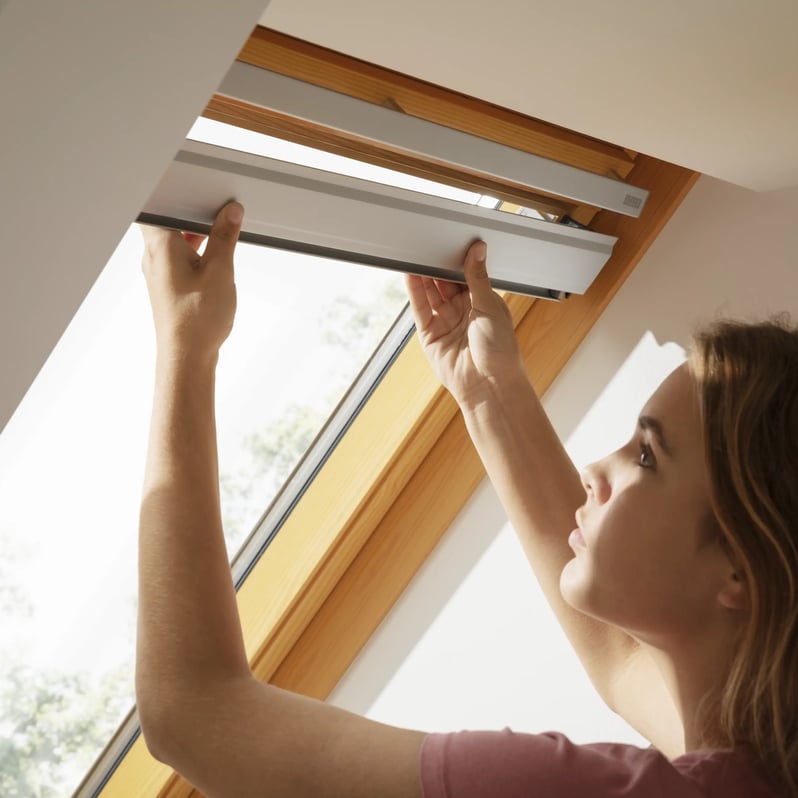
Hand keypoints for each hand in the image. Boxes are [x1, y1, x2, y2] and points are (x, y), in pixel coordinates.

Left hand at [141, 201, 242, 361]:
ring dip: (198, 238)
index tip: (202, 195)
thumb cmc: (196, 319)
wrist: (187, 357)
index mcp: (160, 245)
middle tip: (219, 216)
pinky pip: (181, 260)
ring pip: (176, 241)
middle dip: (195, 216)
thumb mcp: (220, 270)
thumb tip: (230, 213)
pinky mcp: (169, 287)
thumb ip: (225, 237)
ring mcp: (160, 273)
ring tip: (221, 243)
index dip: (179, 195)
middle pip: (170, 222)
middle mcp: (154, 257)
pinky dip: (197, 255)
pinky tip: (215, 265)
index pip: (160, 204)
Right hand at [405, 241, 524, 406]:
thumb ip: (478, 277)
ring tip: (415, 253)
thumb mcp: (490, 306)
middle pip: (445, 282)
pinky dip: (414, 290)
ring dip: (423, 274)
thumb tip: (478, 250)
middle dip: (437, 264)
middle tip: (429, 242)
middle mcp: (462, 311)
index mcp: (482, 302)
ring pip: (430, 292)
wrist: (489, 384)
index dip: (458, 259)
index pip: (466, 274)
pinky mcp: (430, 335)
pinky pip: (420, 308)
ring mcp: (445, 322)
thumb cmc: (500, 350)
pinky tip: (411, 273)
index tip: (451, 240)